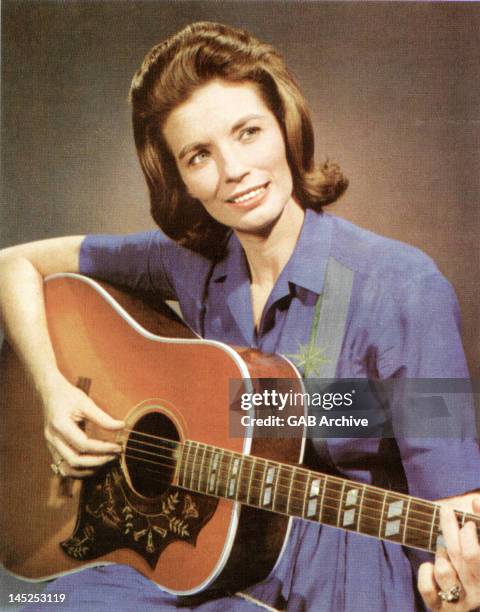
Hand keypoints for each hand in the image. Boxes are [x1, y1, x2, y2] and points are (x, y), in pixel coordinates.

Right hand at [43, 372, 123, 477]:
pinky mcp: (53, 449)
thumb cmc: (69, 396)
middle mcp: (52, 439)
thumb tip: (121, 426)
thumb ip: (103, 417)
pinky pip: (64, 467)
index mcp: (60, 425)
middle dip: (97, 462)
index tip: (118, 447)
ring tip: (105, 462)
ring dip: (88, 470)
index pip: (83, 445)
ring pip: (67, 469)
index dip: (102, 448)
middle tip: (114, 456)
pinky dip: (79, 470)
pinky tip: (93, 464)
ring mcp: (50, 446)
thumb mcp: (86, 403)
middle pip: (75, 461)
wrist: (50, 393)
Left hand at [418, 496, 479, 610]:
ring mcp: (462, 603)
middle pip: (462, 556)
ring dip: (441, 553)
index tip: (469, 516)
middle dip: (451, 528)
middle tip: (446, 511)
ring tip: (444, 549)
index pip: (474, 555)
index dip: (471, 533)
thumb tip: (475, 501)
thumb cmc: (477, 559)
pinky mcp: (442, 609)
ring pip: (444, 571)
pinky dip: (425, 574)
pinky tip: (430, 565)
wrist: (473, 589)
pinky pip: (428, 591)